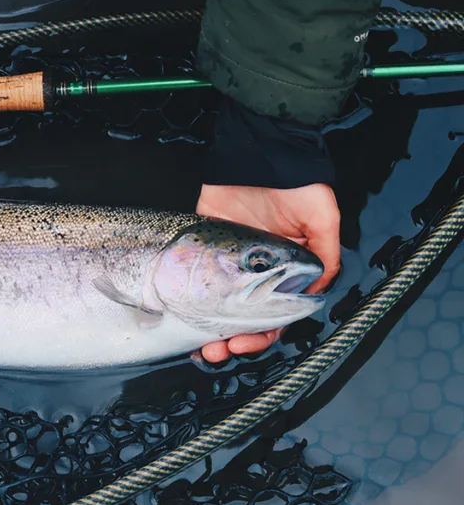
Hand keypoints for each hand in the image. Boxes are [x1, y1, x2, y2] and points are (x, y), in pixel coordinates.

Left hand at [195, 183, 340, 362]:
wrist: (262, 151)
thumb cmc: (299, 183)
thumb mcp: (322, 218)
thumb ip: (323, 254)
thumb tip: (315, 291)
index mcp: (289, 270)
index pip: (277, 313)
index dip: (264, 333)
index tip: (246, 343)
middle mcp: (258, 271)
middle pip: (244, 316)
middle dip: (233, 339)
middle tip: (218, 352)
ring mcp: (229, 260)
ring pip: (217, 305)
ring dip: (209, 329)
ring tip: (201, 347)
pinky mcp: (204, 244)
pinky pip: (195, 278)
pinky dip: (188, 301)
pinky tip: (180, 319)